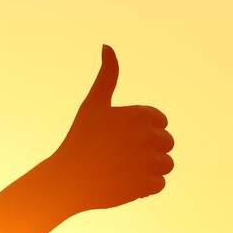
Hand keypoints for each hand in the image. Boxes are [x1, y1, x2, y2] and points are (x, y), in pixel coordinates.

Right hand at [40, 45, 173, 212]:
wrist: (65, 179)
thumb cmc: (79, 140)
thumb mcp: (93, 105)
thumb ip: (107, 76)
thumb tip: (107, 45)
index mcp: (140, 114)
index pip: (161, 122)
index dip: (142, 132)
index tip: (120, 139)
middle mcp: (147, 136)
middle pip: (167, 143)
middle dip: (148, 151)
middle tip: (119, 157)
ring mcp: (148, 161)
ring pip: (166, 165)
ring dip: (149, 169)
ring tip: (123, 170)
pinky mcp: (146, 185)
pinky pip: (159, 184)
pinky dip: (144, 187)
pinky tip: (123, 183)